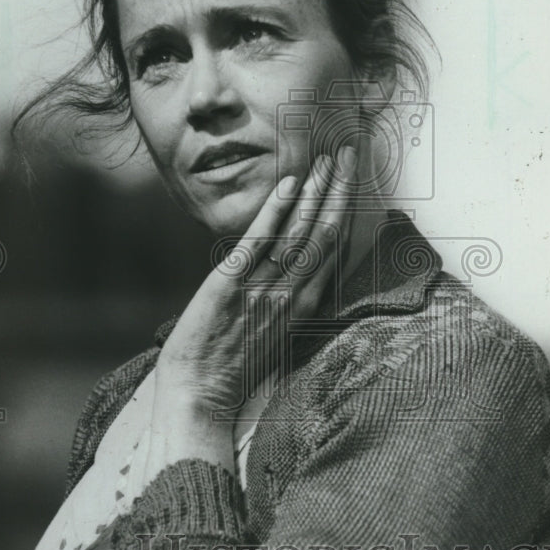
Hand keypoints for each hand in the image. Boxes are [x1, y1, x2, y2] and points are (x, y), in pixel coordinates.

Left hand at [155, 146, 358, 421]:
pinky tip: (289, 184)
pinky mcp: (229, 287)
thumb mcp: (273, 334)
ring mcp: (262, 290)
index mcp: (302, 305)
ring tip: (326, 159)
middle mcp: (289, 295)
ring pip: (299, 233)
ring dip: (315, 193)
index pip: (331, 248)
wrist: (199, 396)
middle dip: (338, 191)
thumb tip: (295, 275)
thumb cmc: (231, 368)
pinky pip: (258, 244)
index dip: (343, 209)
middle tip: (347, 152)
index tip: (350, 178)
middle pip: (323, 234)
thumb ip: (287, 301)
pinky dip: (275, 212)